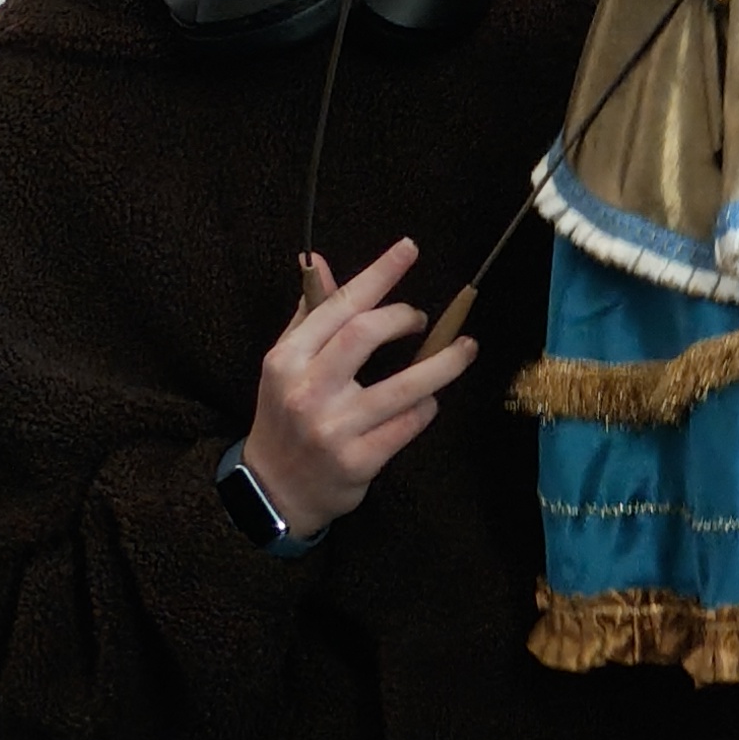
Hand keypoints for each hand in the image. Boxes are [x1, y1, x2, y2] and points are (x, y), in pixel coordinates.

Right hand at [243, 239, 475, 530]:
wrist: (273, 490)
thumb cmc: (285, 415)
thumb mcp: (286, 363)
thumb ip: (308, 312)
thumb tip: (316, 259)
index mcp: (287, 359)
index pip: (338, 305)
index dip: (378, 274)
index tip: (408, 249)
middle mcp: (307, 390)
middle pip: (366, 334)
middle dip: (404, 316)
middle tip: (422, 319)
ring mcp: (333, 428)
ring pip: (404, 386)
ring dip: (443, 364)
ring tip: (465, 350)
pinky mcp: (358, 461)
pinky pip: (409, 423)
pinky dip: (426, 406)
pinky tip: (429, 400)